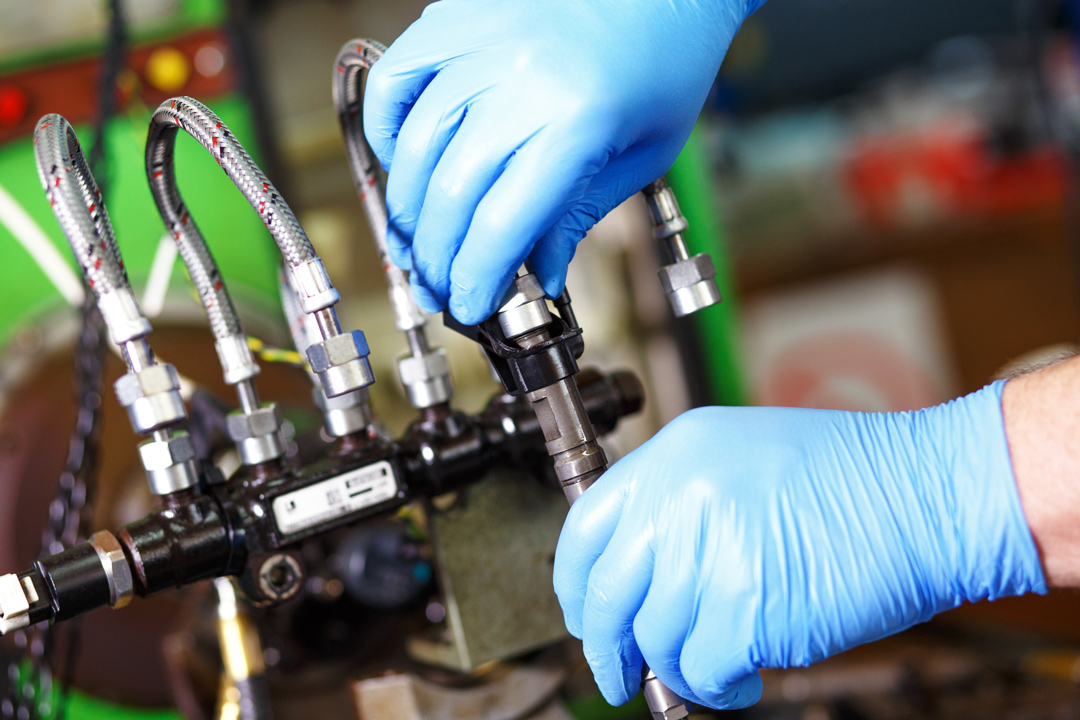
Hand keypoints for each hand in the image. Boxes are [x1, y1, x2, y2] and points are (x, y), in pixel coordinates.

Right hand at [364, 0, 759, 323]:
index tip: (470, 305)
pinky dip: (387, 126)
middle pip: (451, 193)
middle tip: (437, 287)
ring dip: (407, 208)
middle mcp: (521, 80)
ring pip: (416, 144)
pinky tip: (404, 163)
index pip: (502, 223)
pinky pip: (397, 76)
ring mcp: (483, 43)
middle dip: (437, 257)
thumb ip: (578, 215)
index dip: (477, 277)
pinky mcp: (460, 17)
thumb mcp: (641, 155)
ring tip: (416, 243)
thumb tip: (535, 274)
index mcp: (577, 122)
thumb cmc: (666, 61)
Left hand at [553, 382, 1045, 709]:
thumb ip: (681, 505)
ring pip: (655, 640)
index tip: (583, 613)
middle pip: (606, 592)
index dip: (574, 583)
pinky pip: (703, 668)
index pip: (585, 527)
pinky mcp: (747, 605)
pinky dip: (716, 685)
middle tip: (617, 672)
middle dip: (606, 647)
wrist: (928, 493)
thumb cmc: (850, 479)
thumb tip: (639, 575)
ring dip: (676, 669)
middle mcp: (681, 496)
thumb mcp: (741, 458)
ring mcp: (711, 550)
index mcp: (675, 454)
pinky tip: (739, 677)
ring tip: (706, 670)